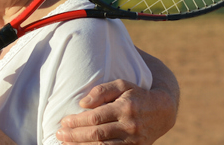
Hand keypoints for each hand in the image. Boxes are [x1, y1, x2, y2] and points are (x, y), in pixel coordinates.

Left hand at [56, 79, 176, 144]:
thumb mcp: (122, 85)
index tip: (64, 121)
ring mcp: (134, 140)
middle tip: (60, 133)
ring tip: (66, 144)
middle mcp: (130, 126)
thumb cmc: (137, 95)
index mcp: (125, 108)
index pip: (96, 117)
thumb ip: (102, 91)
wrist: (163, 111)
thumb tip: (82, 103)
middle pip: (97, 134)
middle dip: (75, 135)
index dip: (77, 121)